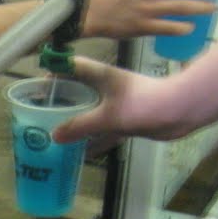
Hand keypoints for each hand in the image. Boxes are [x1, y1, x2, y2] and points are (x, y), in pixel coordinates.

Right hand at [52, 57, 203, 146]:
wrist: (180, 111)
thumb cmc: (144, 104)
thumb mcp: (107, 117)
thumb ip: (80, 126)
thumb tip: (54, 136)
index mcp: (100, 76)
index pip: (70, 66)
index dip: (53, 72)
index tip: (37, 86)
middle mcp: (106, 86)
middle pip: (77, 89)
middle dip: (60, 101)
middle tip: (40, 114)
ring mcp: (116, 103)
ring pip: (89, 110)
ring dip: (76, 120)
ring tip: (55, 132)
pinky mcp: (125, 119)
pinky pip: (102, 128)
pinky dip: (92, 138)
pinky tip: (81, 152)